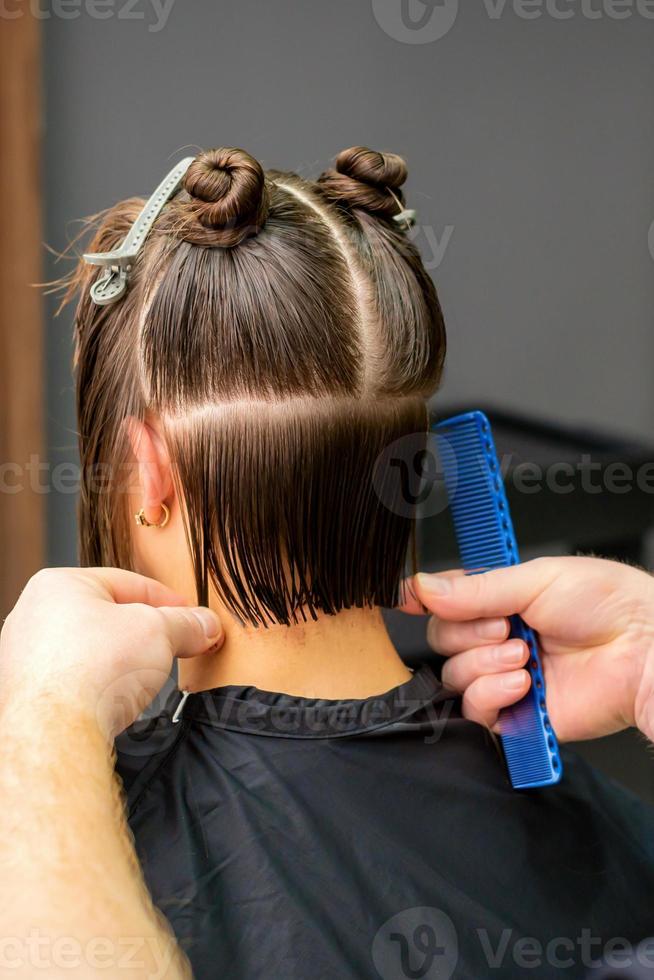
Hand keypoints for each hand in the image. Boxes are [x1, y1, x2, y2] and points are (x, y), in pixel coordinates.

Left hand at [0, 567, 223, 736]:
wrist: (57, 733)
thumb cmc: (92, 671)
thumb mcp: (158, 632)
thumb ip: (185, 624)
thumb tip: (205, 625)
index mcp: (59, 585)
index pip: (128, 582)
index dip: (168, 601)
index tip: (190, 618)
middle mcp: (33, 616)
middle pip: (107, 616)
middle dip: (144, 634)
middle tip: (174, 648)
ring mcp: (25, 657)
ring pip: (91, 650)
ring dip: (122, 662)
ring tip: (145, 679)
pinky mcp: (26, 694)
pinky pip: (74, 680)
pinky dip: (100, 686)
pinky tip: (116, 700)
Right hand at [403, 556, 653, 742]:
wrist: (644, 649)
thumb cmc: (608, 603)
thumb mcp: (536, 579)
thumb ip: (474, 589)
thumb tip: (422, 587)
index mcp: (503, 601)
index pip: (446, 602)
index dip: (426, 601)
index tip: (409, 599)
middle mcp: (499, 639)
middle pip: (441, 640)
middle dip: (467, 633)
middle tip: (506, 627)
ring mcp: (506, 678)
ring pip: (454, 676)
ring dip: (483, 664)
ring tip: (524, 655)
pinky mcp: (517, 716)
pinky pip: (475, 712)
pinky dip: (490, 694)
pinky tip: (520, 682)